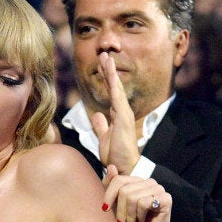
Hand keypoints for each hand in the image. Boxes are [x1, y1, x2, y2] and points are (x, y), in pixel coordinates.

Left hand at [91, 52, 140, 173]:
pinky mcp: (124, 118)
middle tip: (104, 54)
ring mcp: (124, 114)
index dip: (106, 78)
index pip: (111, 92)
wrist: (123, 167)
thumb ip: (101, 126)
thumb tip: (97, 115)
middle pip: (114, 86)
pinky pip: (117, 98)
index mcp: (117, 115)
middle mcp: (122, 112)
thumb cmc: (116, 155)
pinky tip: (111, 74)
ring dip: (111, 73)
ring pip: (116, 88)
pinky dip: (114, 85)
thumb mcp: (104, 137)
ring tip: (107, 57)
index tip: (102, 65)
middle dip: (108, 70)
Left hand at [102, 164, 171, 221]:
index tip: (105, 209)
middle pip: (124, 190)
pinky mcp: (166, 199)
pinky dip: (139, 215)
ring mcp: (159, 189)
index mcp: (137, 181)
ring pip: (133, 197)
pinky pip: (144, 203)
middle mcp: (149, 182)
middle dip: (120, 210)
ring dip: (129, 215)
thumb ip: (111, 185)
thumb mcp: (114, 203)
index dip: (109, 195)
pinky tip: (143, 221)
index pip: (118, 179)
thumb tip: (111, 166)